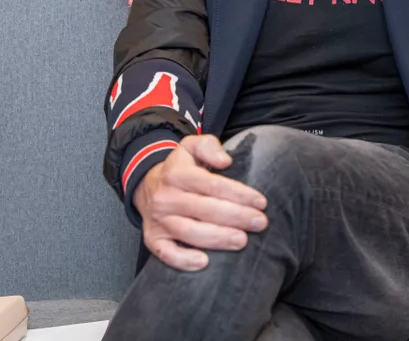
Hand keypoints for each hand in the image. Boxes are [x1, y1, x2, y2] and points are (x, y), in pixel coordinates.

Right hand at [133, 134, 268, 271]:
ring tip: (242, 241)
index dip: (239, 194)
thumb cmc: (180, 169)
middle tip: (260, 223)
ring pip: (189, 232)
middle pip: (205, 210)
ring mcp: (158, 220)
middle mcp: (166, 198)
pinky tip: (204, 262)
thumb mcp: (192, 146)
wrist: (147, 186)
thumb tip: (225, 161)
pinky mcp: (153, 239)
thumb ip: (209, 146)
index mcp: (177, 174)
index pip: (213, 185)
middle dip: (237, 217)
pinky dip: (183, 260)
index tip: (261, 202)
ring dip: (218, 239)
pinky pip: (166, 253)